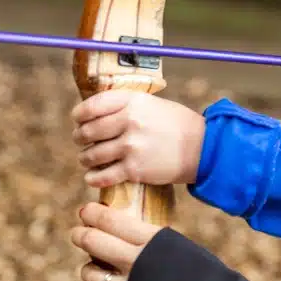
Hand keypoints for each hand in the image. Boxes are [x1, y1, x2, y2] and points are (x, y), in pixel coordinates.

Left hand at [71, 202, 162, 280]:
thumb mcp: (182, 251)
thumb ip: (153, 246)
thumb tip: (128, 239)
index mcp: (153, 242)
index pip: (111, 221)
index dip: (94, 215)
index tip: (86, 213)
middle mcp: (135, 263)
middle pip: (94, 243)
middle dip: (82, 236)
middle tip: (78, 234)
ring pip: (90, 275)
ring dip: (90, 270)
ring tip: (93, 270)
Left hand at [72, 90, 205, 187]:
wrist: (203, 148)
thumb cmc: (179, 125)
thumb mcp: (153, 105)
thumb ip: (127, 107)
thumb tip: (98, 115)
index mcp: (133, 102)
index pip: (92, 106)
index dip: (79, 115)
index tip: (78, 120)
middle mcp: (129, 121)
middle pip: (88, 131)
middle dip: (79, 138)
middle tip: (80, 142)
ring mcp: (131, 146)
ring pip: (92, 155)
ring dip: (85, 159)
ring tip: (88, 160)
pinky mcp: (134, 170)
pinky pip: (103, 176)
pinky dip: (93, 178)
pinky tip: (91, 177)